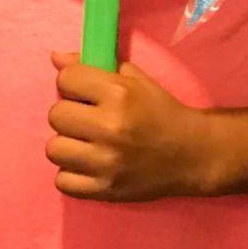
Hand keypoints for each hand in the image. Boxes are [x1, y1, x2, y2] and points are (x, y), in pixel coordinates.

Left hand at [45, 51, 220, 201]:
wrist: (193, 155)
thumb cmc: (162, 112)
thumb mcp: (136, 80)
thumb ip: (95, 66)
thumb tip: (56, 59)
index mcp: (119, 94)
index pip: (66, 80)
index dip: (73, 85)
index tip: (85, 94)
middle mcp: (110, 127)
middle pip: (55, 115)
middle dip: (69, 115)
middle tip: (87, 121)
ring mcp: (106, 162)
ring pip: (54, 149)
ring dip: (68, 146)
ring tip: (86, 146)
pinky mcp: (105, 190)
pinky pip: (62, 181)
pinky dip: (72, 175)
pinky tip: (88, 167)